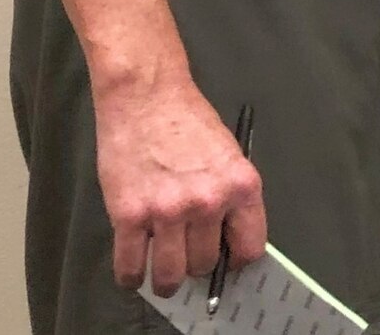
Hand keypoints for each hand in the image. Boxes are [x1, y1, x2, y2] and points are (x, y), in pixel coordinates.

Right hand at [94, 72, 265, 295]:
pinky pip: (130, 267)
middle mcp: (208, 203)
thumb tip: (225, 239)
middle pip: (205, 263)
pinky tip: (134, 272)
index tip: (226, 262)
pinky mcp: (129, 215)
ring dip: (167, 280)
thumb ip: (229, 197)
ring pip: (171, 274)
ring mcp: (167, 211)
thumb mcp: (228, 156)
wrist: (147, 98)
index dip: (235, 260)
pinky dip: (131, 277)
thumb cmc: (187, 122)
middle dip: (197, 266)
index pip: (250, 247)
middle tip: (186, 257)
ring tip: (162, 275)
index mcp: (241, 186)